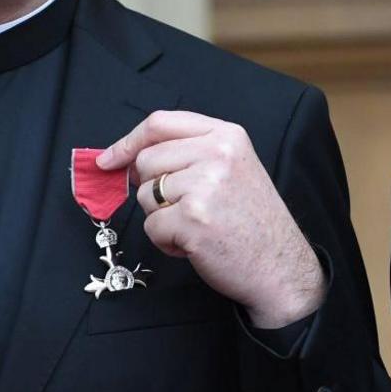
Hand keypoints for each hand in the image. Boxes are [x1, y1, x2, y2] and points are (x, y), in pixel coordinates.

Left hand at [97, 110, 325, 328]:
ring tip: (197, 226)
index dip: (128, 141)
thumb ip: (190, 153)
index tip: (109, 159)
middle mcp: (217, 154)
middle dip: (152, 190)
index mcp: (226, 136)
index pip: (160, 123)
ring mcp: (204, 186)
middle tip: (185, 208)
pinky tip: (196, 244)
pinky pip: (151, 226)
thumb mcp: (233, 169)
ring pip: (144, 195)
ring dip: (162, 217)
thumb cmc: (253, 223)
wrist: (282, 268)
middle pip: (146, 161)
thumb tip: (128, 158)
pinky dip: (166, 242)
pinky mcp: (193, 219)